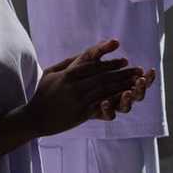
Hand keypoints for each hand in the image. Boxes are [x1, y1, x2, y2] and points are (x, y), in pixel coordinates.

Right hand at [26, 40, 155, 136]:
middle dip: (123, 73)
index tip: (125, 61)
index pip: (94, 65)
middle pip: (104, 76)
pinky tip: (125, 97)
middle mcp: (75, 85)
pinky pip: (102, 105)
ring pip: (106, 90)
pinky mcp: (82, 113)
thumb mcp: (51, 72)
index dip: (111, 63)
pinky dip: (116, 100)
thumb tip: (86, 54)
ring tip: (137, 82)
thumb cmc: (42, 93)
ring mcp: (79, 99)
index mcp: (68, 74)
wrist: (35, 117)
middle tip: (138, 70)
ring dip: (123, 85)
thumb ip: (68, 62)